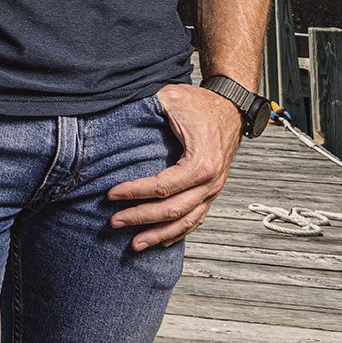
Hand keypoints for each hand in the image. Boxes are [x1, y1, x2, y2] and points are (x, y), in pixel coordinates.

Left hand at [106, 83, 242, 248]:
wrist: (230, 106)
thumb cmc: (200, 103)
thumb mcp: (171, 98)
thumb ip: (146, 106)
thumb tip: (114, 109)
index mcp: (202, 162)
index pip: (163, 187)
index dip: (135, 192)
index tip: (111, 194)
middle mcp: (211, 182)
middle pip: (173, 210)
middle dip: (141, 218)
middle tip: (114, 222)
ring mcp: (213, 189)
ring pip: (186, 221)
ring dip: (159, 234)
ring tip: (134, 244)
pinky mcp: (211, 191)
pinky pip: (196, 219)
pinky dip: (178, 233)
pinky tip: (161, 241)